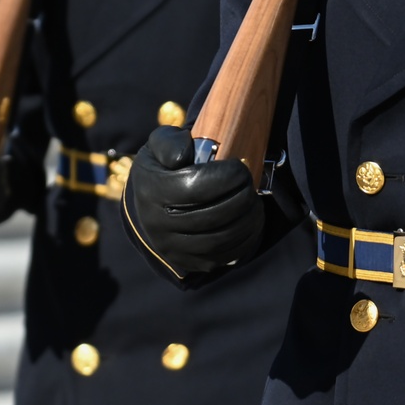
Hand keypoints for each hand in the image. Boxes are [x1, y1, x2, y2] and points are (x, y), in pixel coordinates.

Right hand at [126, 126, 263, 274]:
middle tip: (249, 183)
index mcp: (151, 191)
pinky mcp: (187, 262)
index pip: (195, 187)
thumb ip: (170, 142)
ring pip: (219, 239)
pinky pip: (222, 256)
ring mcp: (171, 247)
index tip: (239, 167)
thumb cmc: (164, 166)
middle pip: (211, 216)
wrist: (151, 202)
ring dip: (246, 219)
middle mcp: (157, 224)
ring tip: (253, 200)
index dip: (225, 177)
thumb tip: (182, 157)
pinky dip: (244, 238)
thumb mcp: (161, 144)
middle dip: (240, 197)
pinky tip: (251, 220)